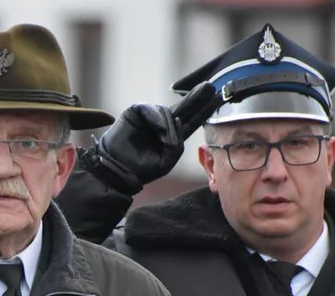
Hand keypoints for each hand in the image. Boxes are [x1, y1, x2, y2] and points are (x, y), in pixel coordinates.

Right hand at [88, 81, 220, 194]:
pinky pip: (150, 109)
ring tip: (162, 137)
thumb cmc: (141, 169)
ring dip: (168, 124)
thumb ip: (176, 144)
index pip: (192, 120)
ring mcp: (149, 117)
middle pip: (185, 107)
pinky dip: (156, 118)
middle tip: (211, 87)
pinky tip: (157, 127)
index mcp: (172, 136)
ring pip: (166, 112)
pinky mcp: (136, 112)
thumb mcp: (166, 161)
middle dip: (197, 97)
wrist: (116, 169)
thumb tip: (177, 122)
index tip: (218, 98)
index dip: (205, 110)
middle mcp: (162, 124)